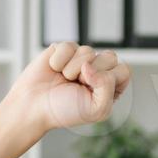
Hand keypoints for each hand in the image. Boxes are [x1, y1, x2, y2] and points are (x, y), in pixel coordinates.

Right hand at [1, 42, 132, 134]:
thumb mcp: (96, 109)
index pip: (124, 71)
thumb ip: (107, 87)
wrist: (33, 106)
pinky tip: (53, 70)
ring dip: (72, 69)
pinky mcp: (64, 50)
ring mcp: (81, 59)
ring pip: (88, 51)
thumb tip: (89, 64)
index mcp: (110, 87)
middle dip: (93, 73)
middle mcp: (98, 71)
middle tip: (78, 85)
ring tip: (64, 80)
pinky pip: (68, 46)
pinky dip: (59, 61)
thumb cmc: (65, 111)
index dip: (108, 79)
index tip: (93, 91)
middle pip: (110, 57)